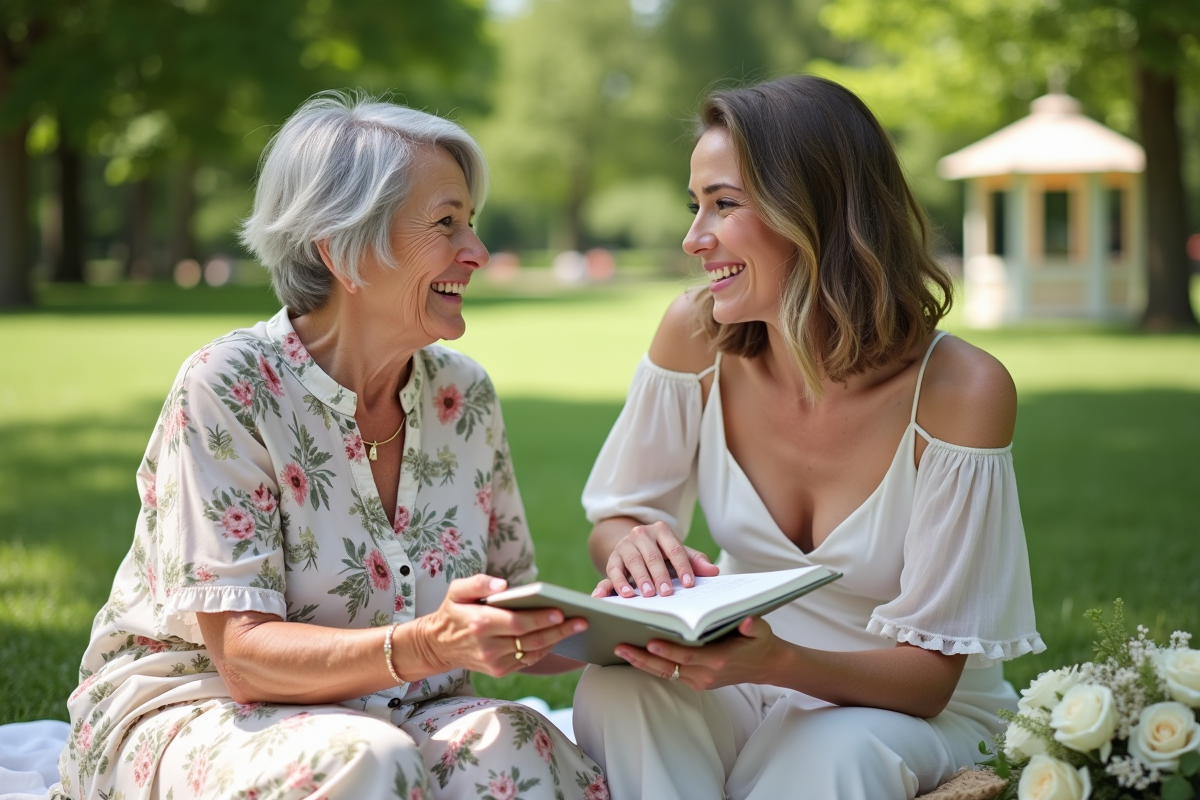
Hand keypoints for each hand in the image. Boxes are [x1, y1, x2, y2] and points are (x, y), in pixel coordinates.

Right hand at [416, 575, 586, 677]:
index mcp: (480, 624)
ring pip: (533, 652)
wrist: (437, 645)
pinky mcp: (499, 671)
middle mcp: (488, 647)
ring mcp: (495, 662)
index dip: (539, 619)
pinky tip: (557, 636)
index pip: (516, 624)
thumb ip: (478, 583)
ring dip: (556, 640)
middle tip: (582, 620)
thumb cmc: (452, 611)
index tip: (560, 612)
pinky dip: (545, 649)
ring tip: (576, 627)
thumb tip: (502, 584)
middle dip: (558, 630)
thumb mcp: (456, 590)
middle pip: (530, 640)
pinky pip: (528, 660)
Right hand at [593, 520, 719, 596]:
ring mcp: (625, 545)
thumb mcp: (678, 553)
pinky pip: (613, 570)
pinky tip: (624, 595)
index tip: (689, 584)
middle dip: (660, 575)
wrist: (633, 547)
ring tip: (648, 595)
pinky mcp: (612, 558)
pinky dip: (616, 583)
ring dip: (640, 579)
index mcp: (661, 530)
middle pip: (653, 555)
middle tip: (667, 593)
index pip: (675, 549)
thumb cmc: (661, 553)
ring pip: (633, 561)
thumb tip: (713, 571)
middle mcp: (641, 534)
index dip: (683, 567)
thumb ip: (695, 561)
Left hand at [614, 616, 777, 690]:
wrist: (766, 665)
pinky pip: (669, 674)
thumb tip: (746, 621)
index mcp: (719, 660)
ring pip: (665, 673)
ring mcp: (700, 680)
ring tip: (620, 649)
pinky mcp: (696, 682)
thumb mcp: (762, 630)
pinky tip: (635, 654)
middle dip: (643, 657)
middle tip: (620, 646)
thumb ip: (753, 625)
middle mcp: (706, 674)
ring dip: (642, 662)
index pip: (688, 656)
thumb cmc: (760, 642)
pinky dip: (652, 665)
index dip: (668, 650)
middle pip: (669, 667)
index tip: (650, 641)